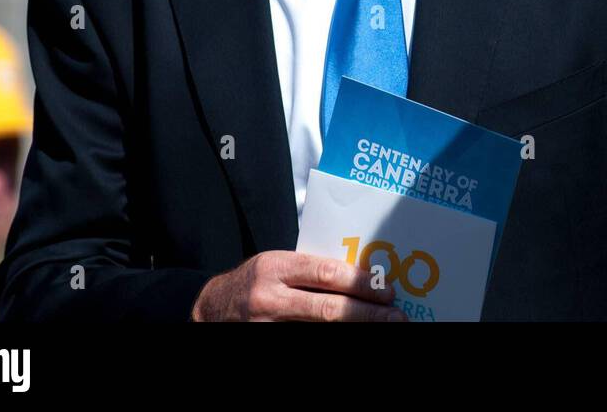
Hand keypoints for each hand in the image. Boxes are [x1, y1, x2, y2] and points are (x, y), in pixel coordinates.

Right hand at [190, 250, 405, 321]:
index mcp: (276, 266)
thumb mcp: (277, 264)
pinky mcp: (267, 342)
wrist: (211, 308)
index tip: (387, 290)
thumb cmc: (254, 281)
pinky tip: (353, 337)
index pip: (327, 273)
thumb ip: (310, 268)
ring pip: (320, 330)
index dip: (361, 283)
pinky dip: (332, 339)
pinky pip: (307, 342)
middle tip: (396, 316)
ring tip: (382, 328)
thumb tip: (359, 276)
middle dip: (367, 314)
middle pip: (328, 308)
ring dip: (355, 330)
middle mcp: (270, 297)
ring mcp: (267, 326)